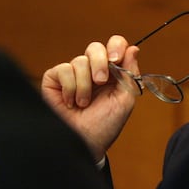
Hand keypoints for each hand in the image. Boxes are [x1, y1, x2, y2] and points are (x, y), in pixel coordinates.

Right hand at [41, 35, 138, 160]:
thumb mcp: (125, 99)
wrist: (85, 143)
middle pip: (95, 47)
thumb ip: (130, 73)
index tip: (116, 59)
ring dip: (85, 85)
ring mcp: (73, 74)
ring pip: (80, 61)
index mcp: (112, 72)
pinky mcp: (55, 79)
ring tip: (84, 103)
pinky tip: (71, 102)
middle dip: (100, 63)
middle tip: (100, 82)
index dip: (116, 46)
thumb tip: (133, 49)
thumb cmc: (105, 125)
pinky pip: (63, 69)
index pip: (115, 45)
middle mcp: (92, 70)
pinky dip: (70, 88)